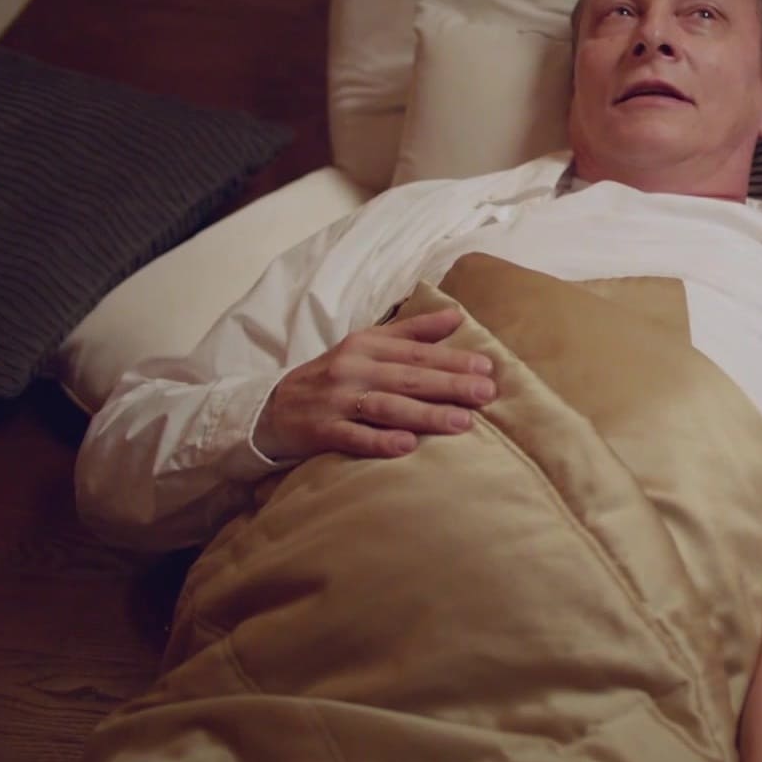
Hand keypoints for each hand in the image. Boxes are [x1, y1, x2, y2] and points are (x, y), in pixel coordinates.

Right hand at [253, 307, 496, 462]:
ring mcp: (336, 401)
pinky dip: (380, 441)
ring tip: (461, 422)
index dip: (452, 359)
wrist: (274, 407)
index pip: (416, 352)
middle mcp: (352, 369)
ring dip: (425, 414)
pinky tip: (408, 446)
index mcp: (365, 346)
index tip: (487, 368)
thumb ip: (412, 332)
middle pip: (406, 378)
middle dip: (449, 385)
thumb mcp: (367, 346)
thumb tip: (456, 315)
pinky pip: (354, 437)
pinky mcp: (322, 431)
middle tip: (485, 393)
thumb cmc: (334, 376)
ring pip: (386, 406)